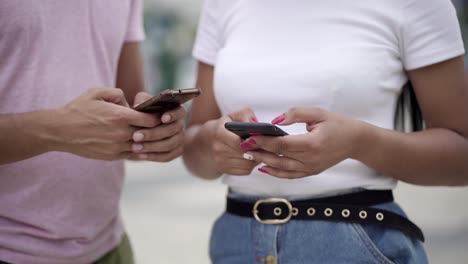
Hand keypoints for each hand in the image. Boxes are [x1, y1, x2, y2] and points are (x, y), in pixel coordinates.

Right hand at [54, 88, 158, 159]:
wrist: (60, 131)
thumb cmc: (79, 109)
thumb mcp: (97, 92)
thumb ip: (118, 93)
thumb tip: (130, 103)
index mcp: (120, 116)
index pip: (150, 120)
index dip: (157, 117)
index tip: (158, 114)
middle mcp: (121, 133)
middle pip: (149, 134)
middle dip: (154, 129)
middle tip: (159, 125)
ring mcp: (117, 147)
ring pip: (142, 146)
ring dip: (147, 141)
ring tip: (150, 135)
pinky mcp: (112, 156)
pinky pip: (132, 154)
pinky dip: (138, 149)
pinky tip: (139, 143)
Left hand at [130, 92, 185, 161]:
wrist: (140, 128)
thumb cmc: (142, 112)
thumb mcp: (141, 102)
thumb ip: (142, 100)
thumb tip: (140, 105)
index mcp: (175, 111)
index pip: (180, 112)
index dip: (173, 115)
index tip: (162, 118)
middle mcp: (180, 125)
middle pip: (172, 130)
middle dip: (153, 134)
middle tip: (135, 136)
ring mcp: (179, 139)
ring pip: (169, 145)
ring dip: (151, 147)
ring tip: (135, 147)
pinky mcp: (175, 152)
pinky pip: (167, 156)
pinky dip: (154, 156)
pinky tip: (140, 155)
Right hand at [208, 108, 259, 174]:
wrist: (206, 142)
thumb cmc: (224, 127)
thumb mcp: (233, 116)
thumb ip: (245, 115)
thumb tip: (255, 124)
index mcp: (219, 133)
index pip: (238, 142)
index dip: (251, 141)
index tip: (260, 138)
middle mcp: (218, 149)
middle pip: (245, 154)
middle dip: (257, 150)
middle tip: (265, 145)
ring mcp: (220, 162)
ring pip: (247, 164)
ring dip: (256, 158)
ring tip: (260, 150)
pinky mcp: (225, 170)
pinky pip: (245, 171)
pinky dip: (252, 165)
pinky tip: (252, 157)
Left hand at [241, 107, 363, 178]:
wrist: (355, 141)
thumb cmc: (337, 124)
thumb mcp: (318, 113)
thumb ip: (296, 114)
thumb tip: (275, 121)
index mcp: (312, 143)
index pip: (282, 144)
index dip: (264, 141)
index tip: (249, 137)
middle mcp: (310, 159)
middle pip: (279, 157)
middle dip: (259, 151)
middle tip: (243, 146)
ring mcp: (311, 168)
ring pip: (282, 168)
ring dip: (264, 162)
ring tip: (249, 155)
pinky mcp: (311, 172)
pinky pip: (290, 175)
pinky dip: (275, 173)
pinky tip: (263, 167)